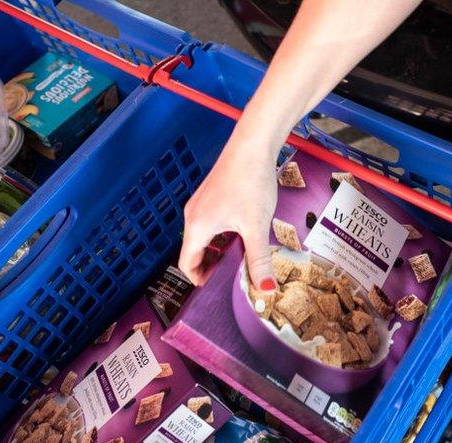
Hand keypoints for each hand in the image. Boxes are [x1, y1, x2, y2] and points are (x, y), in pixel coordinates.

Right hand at [178, 140, 276, 289]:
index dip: (199, 279)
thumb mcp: (256, 226)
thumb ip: (259, 260)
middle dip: (210, 267)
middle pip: (194, 251)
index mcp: (197, 226)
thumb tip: (265, 288)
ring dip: (217, 251)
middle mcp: (193, 215)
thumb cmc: (250, 180)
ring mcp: (200, 203)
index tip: (215, 288)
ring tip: (240, 257)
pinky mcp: (210, 195)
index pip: (186, 263)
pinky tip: (242, 233)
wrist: (252, 145)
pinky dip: (221, 235)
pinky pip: (209, 223)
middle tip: (231, 276)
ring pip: (203, 237)